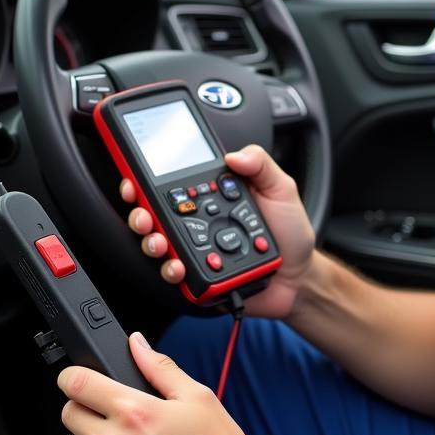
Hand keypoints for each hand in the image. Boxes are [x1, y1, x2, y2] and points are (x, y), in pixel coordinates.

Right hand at [121, 144, 316, 319]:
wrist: (300, 275)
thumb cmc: (289, 232)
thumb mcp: (282, 189)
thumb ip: (261, 165)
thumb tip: (235, 155)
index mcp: (210, 197)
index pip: (170, 184)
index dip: (145, 179)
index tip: (134, 178)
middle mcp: (196, 223)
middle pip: (153, 214)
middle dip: (139, 213)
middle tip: (144, 214)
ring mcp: (195, 251)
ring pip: (158, 245)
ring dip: (151, 241)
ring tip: (160, 242)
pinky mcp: (198, 279)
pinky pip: (175, 275)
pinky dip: (172, 271)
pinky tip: (178, 267)